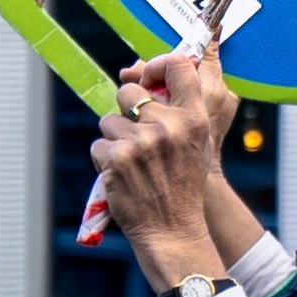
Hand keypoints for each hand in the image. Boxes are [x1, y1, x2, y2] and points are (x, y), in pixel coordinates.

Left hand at [94, 51, 225, 288]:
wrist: (172, 231)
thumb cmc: (184, 187)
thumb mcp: (198, 145)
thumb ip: (185, 112)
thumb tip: (157, 80)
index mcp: (194, 119)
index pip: (177, 66)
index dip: (156, 65)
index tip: (148, 75)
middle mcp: (168, 126)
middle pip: (128, 91)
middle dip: (125, 109)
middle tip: (135, 133)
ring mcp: (140, 142)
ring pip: (108, 121)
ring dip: (114, 140)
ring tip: (132, 164)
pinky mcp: (116, 158)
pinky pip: (98, 145)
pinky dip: (104, 161)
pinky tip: (121, 177)